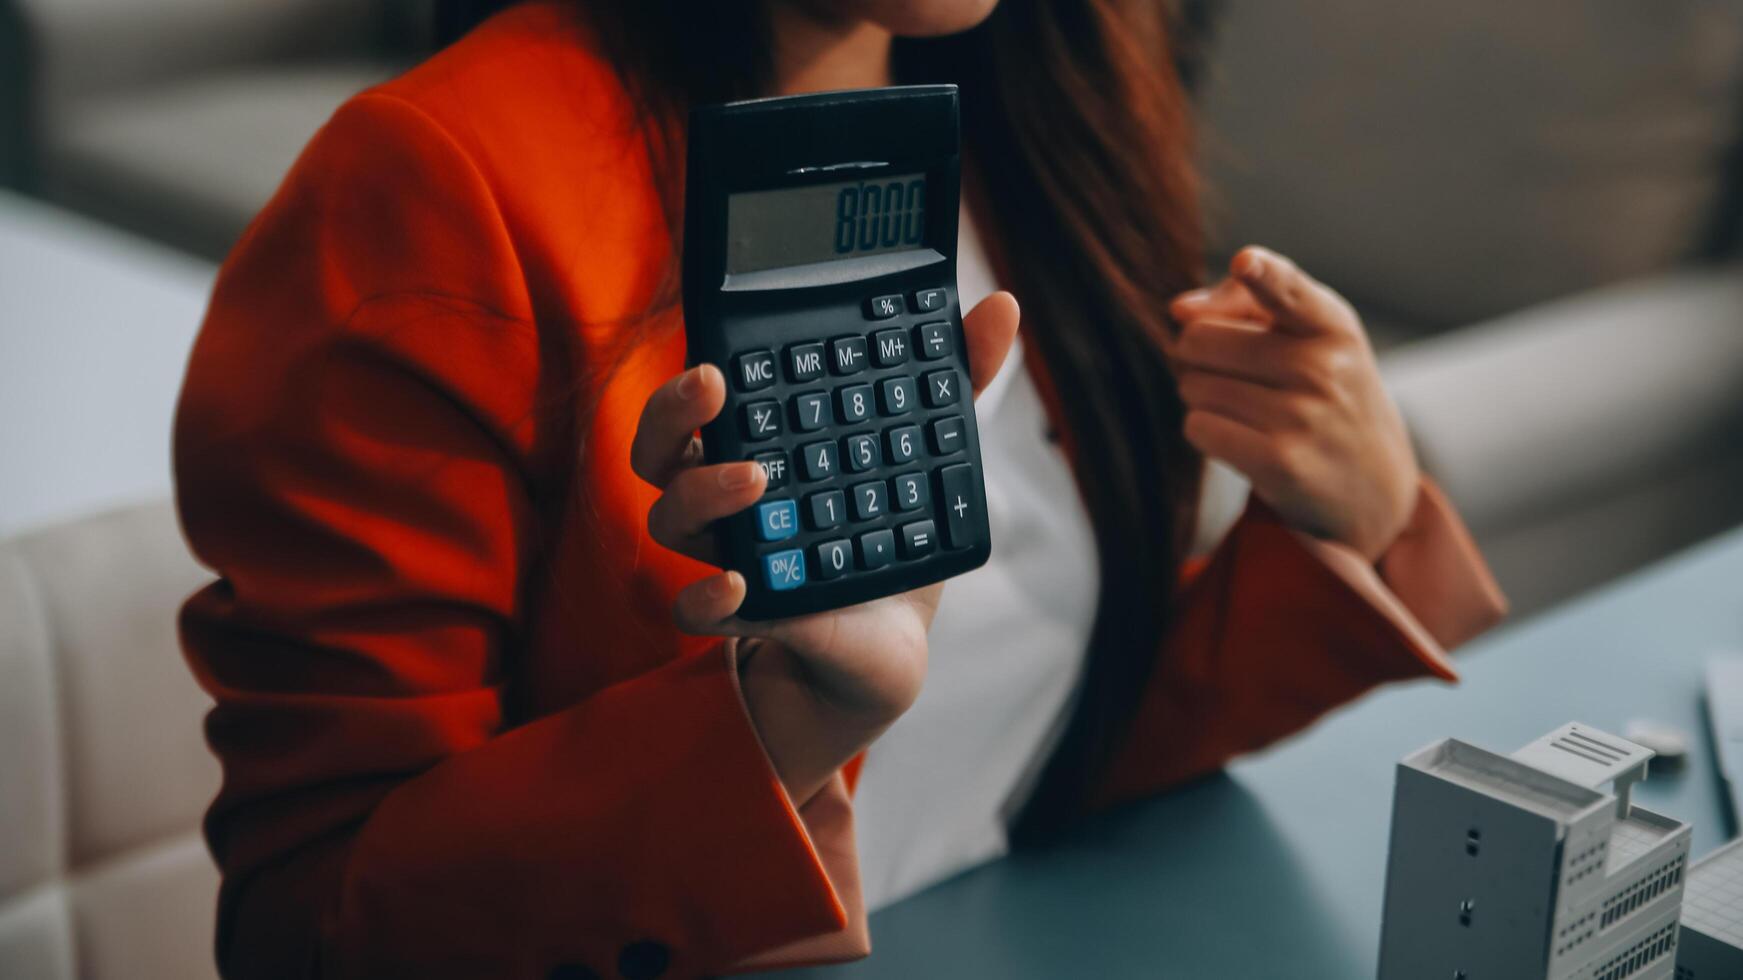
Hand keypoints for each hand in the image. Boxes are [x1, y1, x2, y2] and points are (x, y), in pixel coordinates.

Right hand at [631, 293, 1020, 803]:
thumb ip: (956, 380)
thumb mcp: (929, 455)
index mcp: (755, 445)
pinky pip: (693, 610)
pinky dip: (706, 597)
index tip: (722, 356)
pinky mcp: (745, 617)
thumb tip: (1002, 306)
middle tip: (713, 383)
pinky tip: (738, 583)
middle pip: (658, 448)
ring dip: (703, 489)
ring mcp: (729, 555)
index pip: (702, 401)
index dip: (694, 377)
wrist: (891, 643)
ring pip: (670, 518)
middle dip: (672, 409)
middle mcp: (725, 498)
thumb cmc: (888, 534)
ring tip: (755, 477)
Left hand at [1167, 246, 1418, 560]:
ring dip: (1201, 396)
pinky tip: (1241, 437)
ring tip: (1247, 409)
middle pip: (1199, 338)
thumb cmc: (1326, 392)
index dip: (1263, 273)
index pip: (1289, 290)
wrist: (1373, 484)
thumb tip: (1180, 310)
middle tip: (1234, 374)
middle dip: (1199, 355)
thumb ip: (1242, 304)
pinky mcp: (1280, 463)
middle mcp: (1323, 367)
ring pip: (1193, 385)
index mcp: (1333, 325)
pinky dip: (1205, 430)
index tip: (1246, 262)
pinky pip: (1197, 427)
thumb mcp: (1309, 337)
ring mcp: (1303, 417)